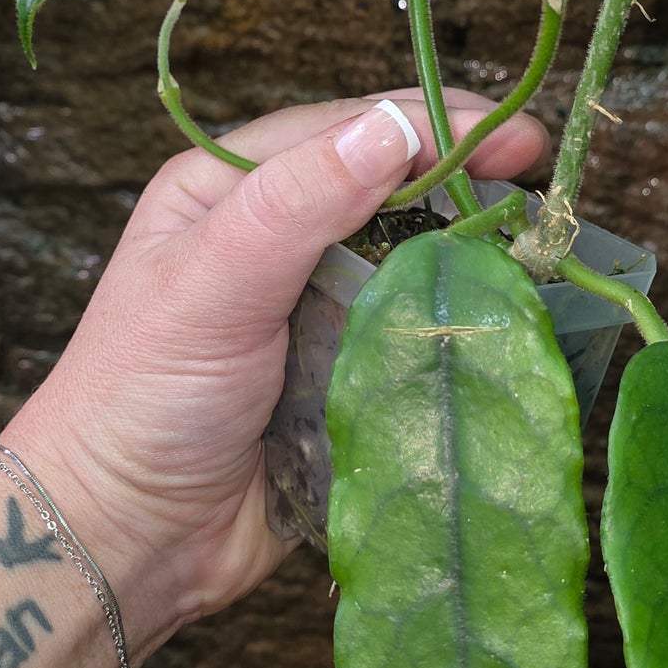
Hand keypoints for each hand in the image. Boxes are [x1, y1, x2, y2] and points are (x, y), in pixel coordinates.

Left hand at [1, 92, 548, 656]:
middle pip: (392, 188)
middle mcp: (275, 238)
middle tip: (542, 187)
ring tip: (540, 251)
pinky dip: (462, 330)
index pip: (346, 131)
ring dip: (473, 255)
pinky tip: (508, 324)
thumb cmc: (139, 399)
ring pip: (413, 261)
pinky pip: (418, 338)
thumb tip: (392, 127)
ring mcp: (315, 310)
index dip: (433, 125)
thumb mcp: (211, 281)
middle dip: (467, 182)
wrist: (125, 542)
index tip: (517, 136)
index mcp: (229, 190)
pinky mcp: (347, 377)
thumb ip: (298, 203)